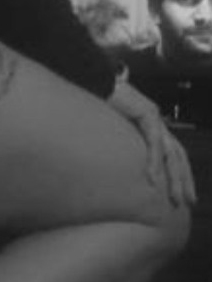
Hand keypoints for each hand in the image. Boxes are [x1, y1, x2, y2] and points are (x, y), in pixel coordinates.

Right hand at [108, 79, 196, 206]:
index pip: (172, 152)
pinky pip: (154, 142)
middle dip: (184, 180)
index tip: (182, 194)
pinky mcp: (147, 112)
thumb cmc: (97, 104)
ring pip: (171, 152)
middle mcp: (157, 121)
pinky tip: (152, 178)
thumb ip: (122, 144)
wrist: (92, 80)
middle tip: (188, 202)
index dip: (179, 173)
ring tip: (175, 197)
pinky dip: (154, 161)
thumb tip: (119, 166)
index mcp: (151, 124)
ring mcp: (154, 116)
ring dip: (174, 177)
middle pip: (178, 154)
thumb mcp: (114, 130)